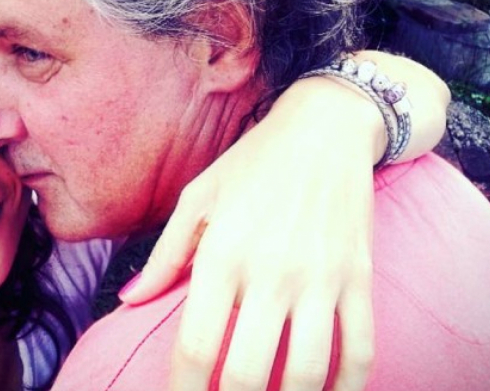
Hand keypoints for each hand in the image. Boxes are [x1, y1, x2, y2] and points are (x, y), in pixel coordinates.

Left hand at [120, 77, 380, 390]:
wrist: (327, 126)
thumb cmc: (253, 163)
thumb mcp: (198, 197)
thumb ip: (164, 256)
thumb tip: (129, 301)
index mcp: (221, 253)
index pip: (196, 347)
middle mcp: (270, 271)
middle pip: (249, 374)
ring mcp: (321, 277)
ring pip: (309, 373)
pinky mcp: (359, 277)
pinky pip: (361, 349)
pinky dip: (349, 388)